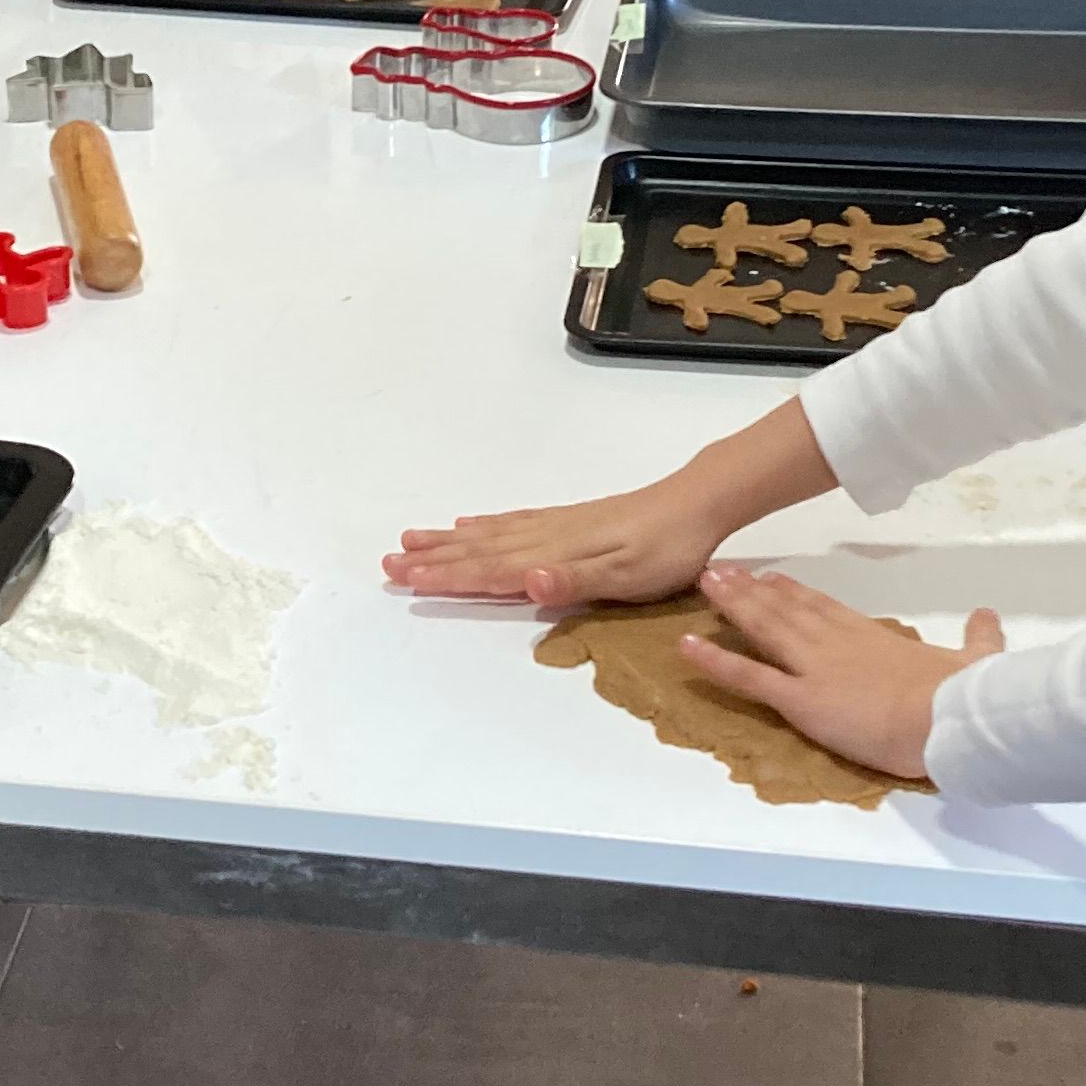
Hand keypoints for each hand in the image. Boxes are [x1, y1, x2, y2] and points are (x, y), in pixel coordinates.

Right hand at [386, 464, 753, 608]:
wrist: (697, 503)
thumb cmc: (667, 550)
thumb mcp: (627, 576)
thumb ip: (573, 582)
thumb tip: (523, 582)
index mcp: (554, 555)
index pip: (490, 569)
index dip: (445, 577)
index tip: (403, 580)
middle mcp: (547, 537)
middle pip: (479, 550)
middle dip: (433, 559)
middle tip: (388, 561)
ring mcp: (557, 526)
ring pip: (490, 535)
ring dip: (449, 542)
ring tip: (412, 540)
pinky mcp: (571, 521)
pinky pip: (513, 523)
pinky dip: (485, 526)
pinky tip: (470, 525)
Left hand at [674, 567, 1007, 786]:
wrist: (948, 715)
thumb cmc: (962, 692)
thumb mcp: (976, 660)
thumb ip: (978, 638)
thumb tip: (988, 618)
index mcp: (871, 636)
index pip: (824, 608)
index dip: (795, 592)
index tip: (774, 577)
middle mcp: (834, 643)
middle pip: (785, 610)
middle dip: (751, 590)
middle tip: (722, 571)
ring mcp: (813, 668)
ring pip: (763, 630)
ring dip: (731, 607)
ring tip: (704, 585)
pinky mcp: (800, 699)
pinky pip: (749, 678)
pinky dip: (715, 662)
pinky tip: (686, 647)